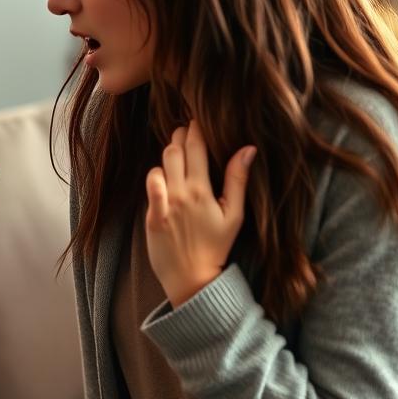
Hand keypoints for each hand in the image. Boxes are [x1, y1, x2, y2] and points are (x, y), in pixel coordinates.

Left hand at [144, 120, 255, 307]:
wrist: (193, 277)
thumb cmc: (216, 246)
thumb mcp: (234, 215)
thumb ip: (238, 180)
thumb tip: (248, 149)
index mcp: (204, 191)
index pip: (197, 148)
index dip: (196, 130)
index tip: (197, 121)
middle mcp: (183, 193)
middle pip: (176, 150)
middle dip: (180, 135)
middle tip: (185, 131)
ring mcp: (165, 204)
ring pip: (162, 163)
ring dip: (168, 154)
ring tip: (176, 152)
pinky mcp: (151, 215)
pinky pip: (149, 184)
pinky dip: (154, 174)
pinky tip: (161, 174)